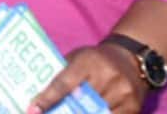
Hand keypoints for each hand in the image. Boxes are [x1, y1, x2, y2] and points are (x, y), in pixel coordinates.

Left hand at [31, 44, 145, 113]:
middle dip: (63, 112)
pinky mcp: (134, 107)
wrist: (131, 59)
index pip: (64, 84)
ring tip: (69, 112)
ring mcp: (123, 92)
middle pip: (80, 104)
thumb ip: (62, 74)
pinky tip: (92, 113)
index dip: (47, 99)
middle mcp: (107, 76)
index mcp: (88, 62)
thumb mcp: (77, 58)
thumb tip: (38, 95)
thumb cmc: (96, 59)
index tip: (32, 110)